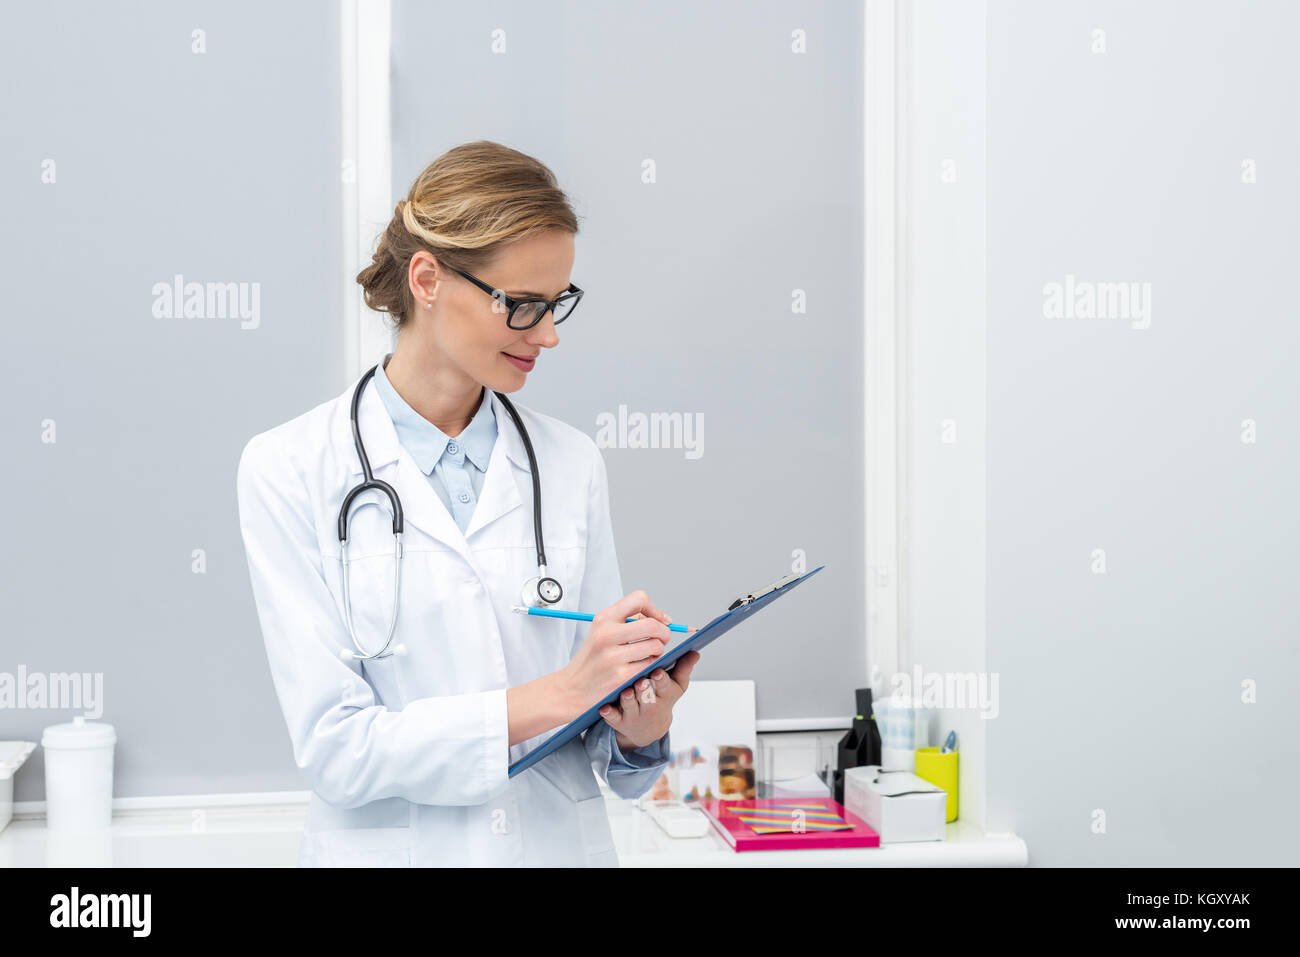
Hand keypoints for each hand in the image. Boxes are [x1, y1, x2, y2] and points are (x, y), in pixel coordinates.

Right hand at [558, 590, 672, 719]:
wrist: (571, 689)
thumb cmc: (591, 660)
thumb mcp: (602, 633)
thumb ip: (627, 621)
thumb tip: (661, 618)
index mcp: (603, 619)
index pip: (638, 599)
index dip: (655, 609)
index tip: (661, 620)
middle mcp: (606, 634)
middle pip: (652, 625)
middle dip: (665, 632)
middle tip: (663, 639)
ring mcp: (613, 656)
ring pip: (655, 646)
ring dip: (658, 651)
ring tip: (649, 655)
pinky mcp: (619, 676)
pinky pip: (650, 665)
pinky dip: (651, 666)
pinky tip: (642, 667)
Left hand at [602, 647, 700, 751]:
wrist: (647, 727)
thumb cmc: (661, 698)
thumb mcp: (675, 685)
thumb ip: (684, 667)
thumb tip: (695, 651)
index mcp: (664, 694)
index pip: (664, 686)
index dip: (661, 679)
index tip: (657, 671)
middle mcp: (650, 705)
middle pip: (647, 697)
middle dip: (644, 690)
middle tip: (641, 680)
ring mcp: (634, 714)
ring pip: (630, 706)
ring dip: (628, 699)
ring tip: (626, 691)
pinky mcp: (619, 721)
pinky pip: (612, 718)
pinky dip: (609, 713)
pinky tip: (604, 706)